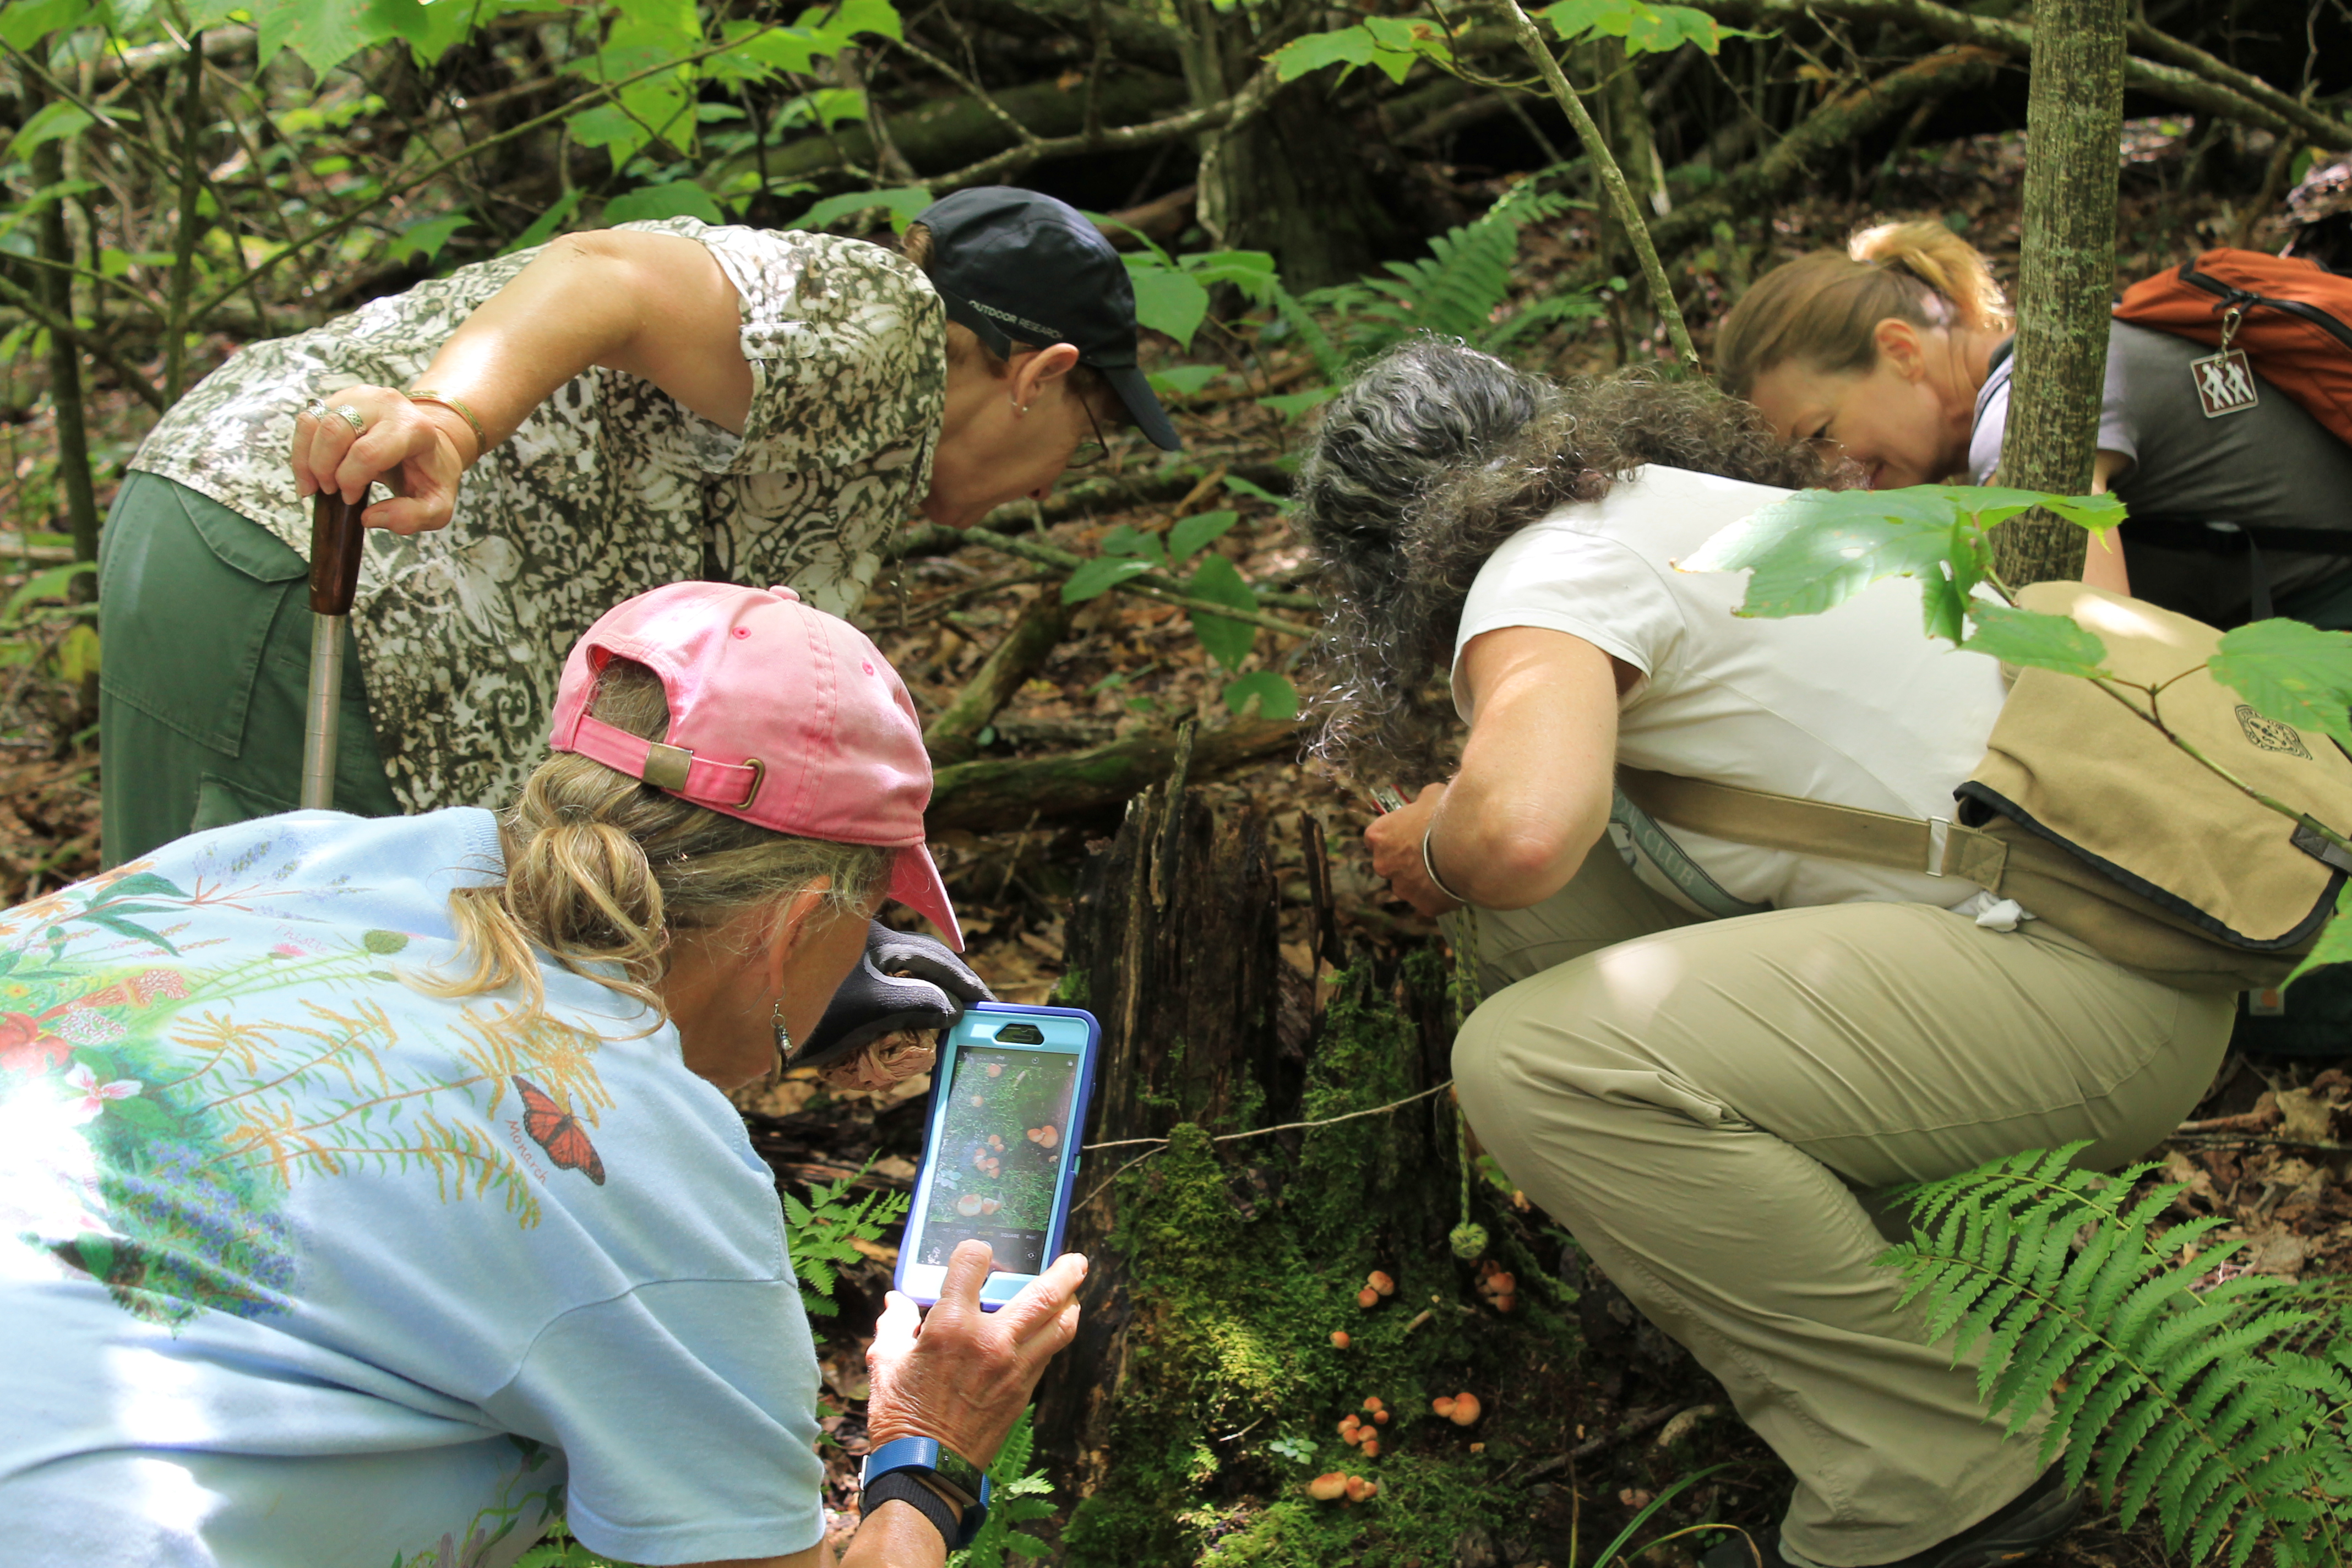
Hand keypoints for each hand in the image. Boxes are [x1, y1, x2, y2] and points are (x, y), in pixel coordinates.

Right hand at [290, 384, 470, 533]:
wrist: (430, 440)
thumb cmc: (430, 474)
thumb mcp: (437, 504)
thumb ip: (413, 518)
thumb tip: (369, 518)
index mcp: (413, 428)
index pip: (368, 452)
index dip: (350, 480)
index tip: (349, 498)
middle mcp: (386, 404)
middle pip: (335, 431)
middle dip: (324, 469)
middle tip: (330, 492)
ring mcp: (360, 396)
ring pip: (314, 422)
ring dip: (306, 460)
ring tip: (315, 486)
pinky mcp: (340, 398)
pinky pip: (307, 420)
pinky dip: (301, 450)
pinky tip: (309, 473)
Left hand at [796, 923, 993, 1071]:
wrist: (747, 1020)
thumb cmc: (806, 1010)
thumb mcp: (871, 1009)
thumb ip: (918, 1004)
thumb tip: (953, 1009)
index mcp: (878, 938)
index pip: (936, 959)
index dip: (966, 984)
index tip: (989, 1008)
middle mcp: (869, 939)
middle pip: (926, 959)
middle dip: (955, 986)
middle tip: (981, 1014)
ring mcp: (855, 955)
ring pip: (909, 969)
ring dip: (934, 991)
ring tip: (955, 1017)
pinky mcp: (842, 974)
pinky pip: (890, 980)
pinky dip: (910, 998)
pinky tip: (916, 1017)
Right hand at [865, 1241, 1084, 1464]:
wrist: (927, 1469)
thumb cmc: (901, 1416)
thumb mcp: (886, 1363)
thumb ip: (894, 1325)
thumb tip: (896, 1301)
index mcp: (951, 1326)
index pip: (973, 1263)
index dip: (975, 1252)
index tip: (978, 1254)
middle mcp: (990, 1341)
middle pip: (1043, 1295)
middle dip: (1065, 1273)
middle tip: (1076, 1261)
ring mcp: (1013, 1367)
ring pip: (1059, 1327)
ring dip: (1070, 1305)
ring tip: (1073, 1294)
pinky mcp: (1023, 1391)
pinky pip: (1048, 1354)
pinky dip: (1053, 1337)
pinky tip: (1049, 1332)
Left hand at [1363, 781, 1462, 917]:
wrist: (1466, 846)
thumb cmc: (1444, 815)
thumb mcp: (1433, 794)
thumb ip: (1422, 800)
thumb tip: (1425, 800)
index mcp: (1379, 835)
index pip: (1375, 838)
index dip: (1392, 836)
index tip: (1407, 834)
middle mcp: (1383, 865)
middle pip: (1390, 864)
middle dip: (1406, 861)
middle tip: (1430, 852)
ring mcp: (1402, 888)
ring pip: (1408, 886)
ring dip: (1422, 880)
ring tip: (1446, 870)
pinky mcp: (1423, 906)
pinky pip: (1430, 901)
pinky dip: (1440, 895)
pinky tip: (1455, 884)